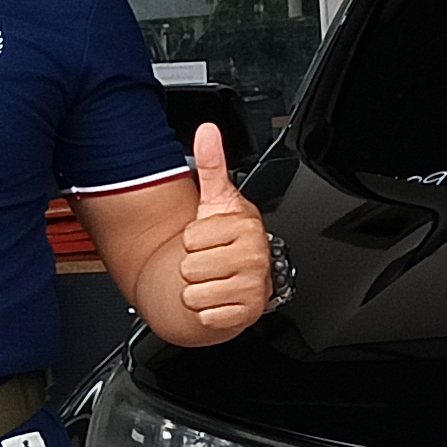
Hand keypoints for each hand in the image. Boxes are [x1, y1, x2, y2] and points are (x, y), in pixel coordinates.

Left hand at [169, 122, 276, 342]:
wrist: (230, 280)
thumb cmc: (221, 241)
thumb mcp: (216, 200)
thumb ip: (211, 164)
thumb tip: (208, 130)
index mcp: (247, 225)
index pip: (191, 236)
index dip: (191, 239)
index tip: (208, 238)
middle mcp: (255, 256)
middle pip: (191, 266)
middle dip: (192, 266)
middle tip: (210, 261)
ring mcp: (254, 286)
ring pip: (194, 292)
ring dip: (197, 290)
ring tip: (213, 280)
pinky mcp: (246, 313)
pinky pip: (205, 315)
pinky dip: (206, 311)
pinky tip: (218, 298)